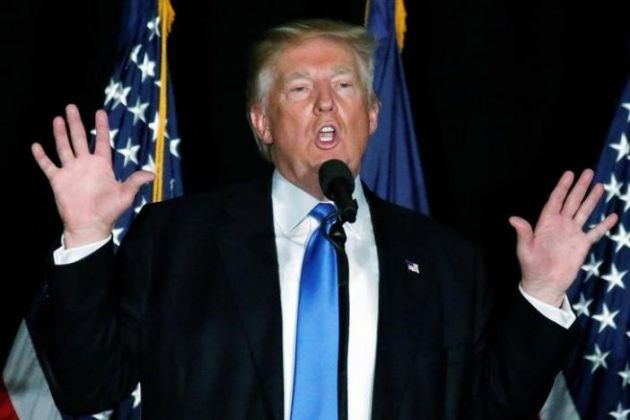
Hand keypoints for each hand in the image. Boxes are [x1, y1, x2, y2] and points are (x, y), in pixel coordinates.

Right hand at [31, 104, 153, 247]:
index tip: (100, 111)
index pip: (101, 141)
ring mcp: (71, 171)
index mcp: (101, 166)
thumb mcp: (125, 195)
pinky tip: (36, 146)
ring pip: (64, 147)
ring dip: (60, 134)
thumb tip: (152, 174)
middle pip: (79, 139)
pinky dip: (41, 157)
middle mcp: (85, 165)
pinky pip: (48, 166)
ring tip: (58, 119)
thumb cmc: (109, 212)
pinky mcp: (58, 180)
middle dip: (75, 123)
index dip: (101, 127)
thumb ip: (135, 182)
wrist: (90, 226)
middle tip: (71, 106)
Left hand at [509, 169, 617, 305]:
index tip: (569, 174)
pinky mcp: (582, 245)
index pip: (555, 200)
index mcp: (546, 223)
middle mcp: (560, 225)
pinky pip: (595, 232)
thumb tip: (513, 219)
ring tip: (601, 186)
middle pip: (572, 202)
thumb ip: (523, 233)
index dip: (562, 187)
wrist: (545, 284)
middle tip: (589, 172)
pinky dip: (603, 224)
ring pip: (584, 212)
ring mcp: (572, 234)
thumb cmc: (532, 267)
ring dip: (592, 200)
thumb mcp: (525, 250)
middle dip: (580, 187)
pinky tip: (612, 215)